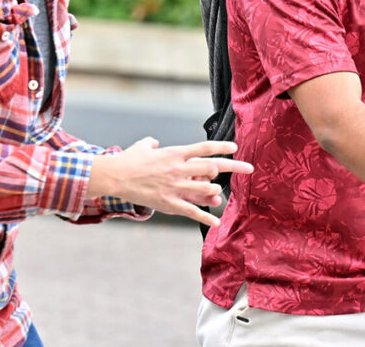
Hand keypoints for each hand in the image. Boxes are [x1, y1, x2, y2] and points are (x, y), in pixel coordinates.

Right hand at [88, 138, 252, 227]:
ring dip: (216, 192)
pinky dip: (205, 217)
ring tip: (218, 194)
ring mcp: (175, 186)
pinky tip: (216, 221)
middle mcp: (179, 169)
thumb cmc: (129, 160)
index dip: (222, 147)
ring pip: (206, 190)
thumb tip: (155, 143)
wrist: (115, 176)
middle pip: (212, 168)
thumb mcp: (143, 146)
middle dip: (233, 168)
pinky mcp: (168, 202)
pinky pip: (191, 211)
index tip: (236, 148)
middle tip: (249, 168)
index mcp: (175, 153)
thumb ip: (153, 143)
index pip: (204, 148)